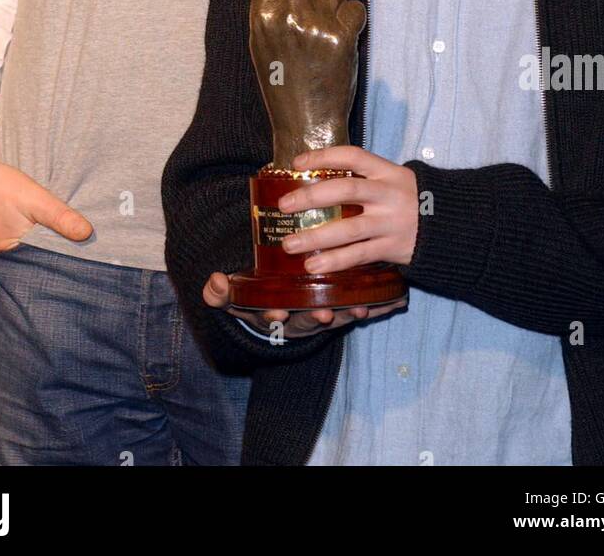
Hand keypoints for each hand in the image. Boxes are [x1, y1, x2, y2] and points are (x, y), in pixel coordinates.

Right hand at [0, 160, 93, 252]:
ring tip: (57, 227)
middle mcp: (2, 254)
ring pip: (24, 243)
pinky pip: (11, 235)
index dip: (66, 251)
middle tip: (76, 236)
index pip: (48, 259)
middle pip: (36, 253)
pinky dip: (23, 229)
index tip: (86, 247)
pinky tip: (30, 220)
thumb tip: (87, 234)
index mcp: (13, 252)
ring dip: (38, 235)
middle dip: (53, 245)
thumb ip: (58, 216)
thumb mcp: (31, 198)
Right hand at [203, 272, 403, 338]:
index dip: (273, 316)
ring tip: (360, 310)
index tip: (275, 312)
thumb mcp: (234, 297)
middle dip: (315, 317)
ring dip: (348, 313)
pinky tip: (390, 301)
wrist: (277, 303)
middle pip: (308, 320)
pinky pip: (358, 307)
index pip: (272, 318)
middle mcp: (301, 318)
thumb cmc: (256, 298)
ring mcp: (323, 313)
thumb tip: (213, 282)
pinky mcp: (342, 304)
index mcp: (275, 316)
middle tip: (322, 312)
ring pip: (336, 315)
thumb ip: (221, 292)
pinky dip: (374, 306)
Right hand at [250, 0, 366, 164]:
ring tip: (325, 37)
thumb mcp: (267, 42)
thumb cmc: (285, 81)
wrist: (305, 127)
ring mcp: (313, 25)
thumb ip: (281, 1)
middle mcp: (283, 16)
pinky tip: (343, 45)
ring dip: (334, 3)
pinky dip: (352, 23)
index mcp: (259, 16)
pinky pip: (354, 8)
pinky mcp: (340, 37)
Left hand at [277, 146, 419, 269]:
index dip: (323, 156)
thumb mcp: (394, 180)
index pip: (352, 156)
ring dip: (316, 237)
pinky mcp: (392, 247)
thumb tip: (320, 180)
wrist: (453, 225)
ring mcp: (390, 222)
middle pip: (346, 190)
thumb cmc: (413, 200)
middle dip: (311, 197)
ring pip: (348, 228)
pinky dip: (335, 261)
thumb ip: (365, 180)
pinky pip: (359, 255)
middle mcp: (388, 194)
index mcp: (387, 172)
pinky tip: (313, 266)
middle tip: (284, 205)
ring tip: (290, 244)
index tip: (297, 163)